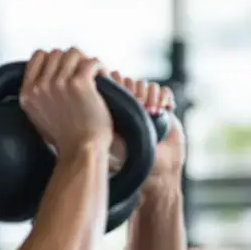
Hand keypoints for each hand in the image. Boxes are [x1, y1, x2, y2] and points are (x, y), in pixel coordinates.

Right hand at [19, 48, 113, 155]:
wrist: (82, 151)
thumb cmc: (66, 139)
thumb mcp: (38, 117)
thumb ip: (37, 95)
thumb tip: (43, 76)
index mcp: (27, 93)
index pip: (38, 56)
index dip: (54, 59)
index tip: (66, 69)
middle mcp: (40, 86)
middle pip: (57, 53)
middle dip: (72, 61)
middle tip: (84, 73)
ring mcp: (58, 83)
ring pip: (74, 53)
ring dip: (86, 62)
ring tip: (95, 75)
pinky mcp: (79, 83)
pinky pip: (91, 61)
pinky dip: (101, 67)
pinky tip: (104, 77)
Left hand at [105, 71, 185, 186]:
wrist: (157, 168)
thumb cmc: (130, 158)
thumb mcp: (109, 138)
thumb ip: (98, 123)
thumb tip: (85, 103)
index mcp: (114, 109)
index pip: (114, 85)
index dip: (121, 86)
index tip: (126, 98)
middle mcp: (130, 106)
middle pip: (133, 82)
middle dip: (138, 91)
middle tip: (142, 108)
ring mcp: (147, 106)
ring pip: (149, 85)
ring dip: (152, 95)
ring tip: (153, 112)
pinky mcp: (164, 108)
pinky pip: (165, 91)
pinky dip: (165, 97)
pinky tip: (165, 109)